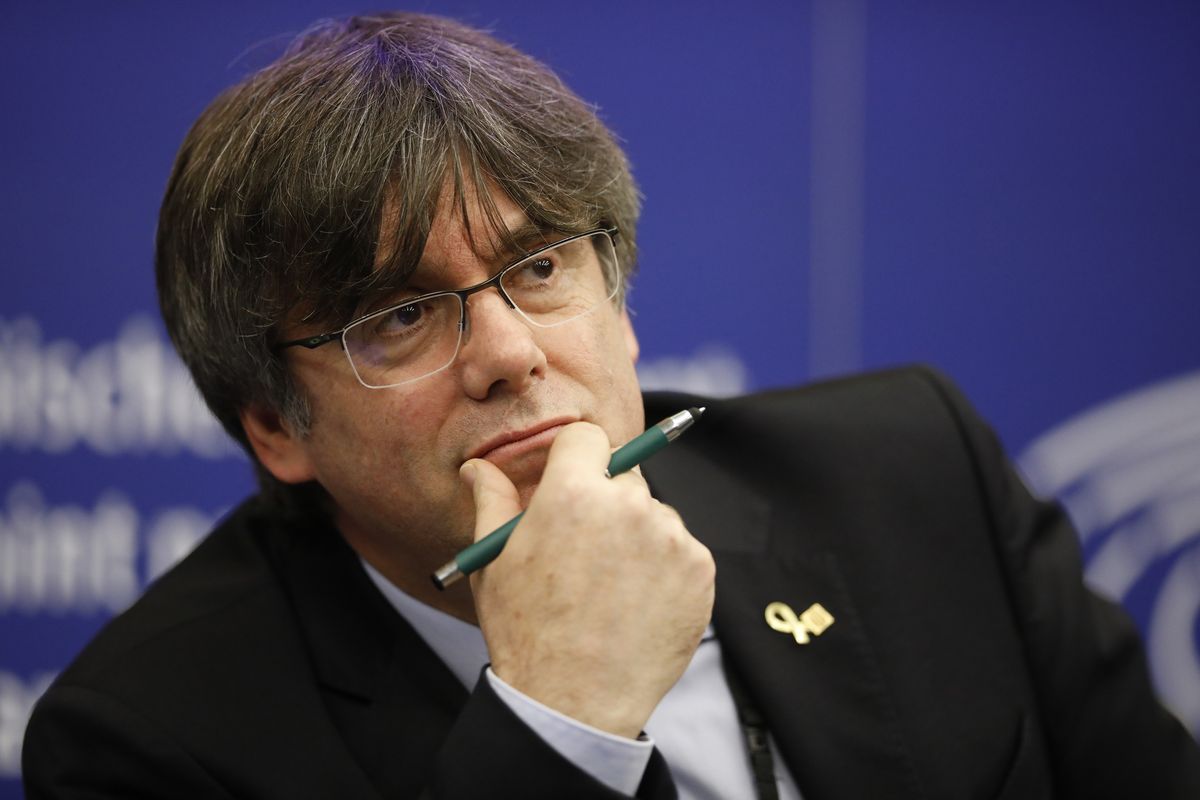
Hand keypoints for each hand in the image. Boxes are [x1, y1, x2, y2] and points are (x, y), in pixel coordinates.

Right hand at [462, 421, 714, 738]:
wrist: (574, 702)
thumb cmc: (526, 631)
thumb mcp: (495, 562)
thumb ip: (492, 502)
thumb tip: (478, 467)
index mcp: (572, 491)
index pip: (587, 437)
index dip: (575, 459)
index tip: (570, 485)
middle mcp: (628, 503)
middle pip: (623, 475)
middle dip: (605, 501)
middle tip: (586, 550)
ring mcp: (671, 536)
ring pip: (653, 515)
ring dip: (637, 537)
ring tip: (610, 589)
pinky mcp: (700, 569)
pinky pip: (681, 550)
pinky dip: (664, 569)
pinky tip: (636, 604)